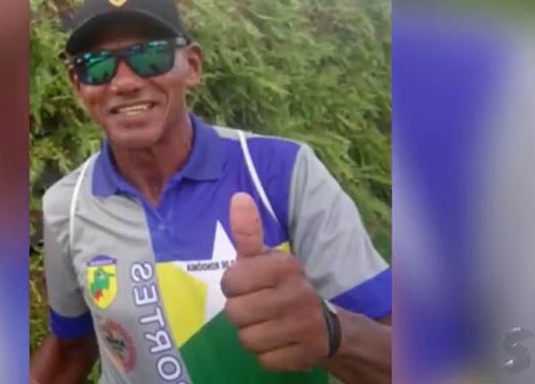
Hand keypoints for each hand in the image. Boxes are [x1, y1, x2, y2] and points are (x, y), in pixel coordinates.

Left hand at [220, 192, 328, 370]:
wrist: (325, 325)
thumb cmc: (283, 286)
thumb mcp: (266, 258)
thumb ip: (248, 231)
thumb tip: (238, 197)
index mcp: (285, 266)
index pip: (231, 281)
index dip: (234, 286)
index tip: (248, 285)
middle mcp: (297, 294)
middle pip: (235, 313)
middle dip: (241, 312)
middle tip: (258, 307)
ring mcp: (304, 326)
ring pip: (246, 339)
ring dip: (252, 335)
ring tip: (268, 325)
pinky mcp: (305, 355)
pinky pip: (263, 360)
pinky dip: (266, 354)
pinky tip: (279, 342)